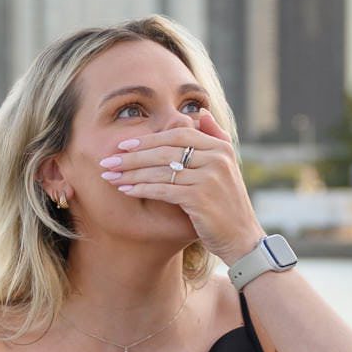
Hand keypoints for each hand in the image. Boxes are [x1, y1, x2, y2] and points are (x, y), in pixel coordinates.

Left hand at [99, 109, 264, 264]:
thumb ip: (215, 137)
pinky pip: (163, 189)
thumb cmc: (228, 205)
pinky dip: (141, 188)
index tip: (124, 144)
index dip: (149, 138)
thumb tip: (201, 112)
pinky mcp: (200, 198)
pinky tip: (125, 190)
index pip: (179, 134)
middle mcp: (217, 158)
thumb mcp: (227, 167)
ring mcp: (209, 177)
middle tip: (108, 159)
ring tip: (110, 176)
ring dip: (131, 172)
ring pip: (161, 169)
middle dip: (133, 155)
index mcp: (221, 148)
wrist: (242, 239)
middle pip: (166, 150)